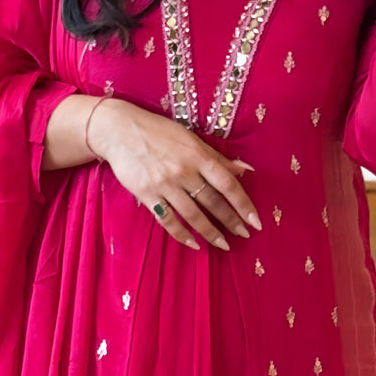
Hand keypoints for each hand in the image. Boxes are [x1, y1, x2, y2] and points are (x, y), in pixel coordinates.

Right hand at [88, 97, 260, 250]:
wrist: (120, 130)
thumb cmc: (158, 131)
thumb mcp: (190, 138)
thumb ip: (217, 157)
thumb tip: (245, 170)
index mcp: (198, 155)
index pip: (228, 184)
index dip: (244, 204)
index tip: (255, 221)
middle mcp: (185, 171)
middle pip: (213, 202)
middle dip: (231, 221)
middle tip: (244, 235)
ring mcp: (166, 185)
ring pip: (193, 215)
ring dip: (210, 232)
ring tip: (223, 245)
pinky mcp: (148, 194)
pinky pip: (168, 220)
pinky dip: (182, 234)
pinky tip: (194, 244)